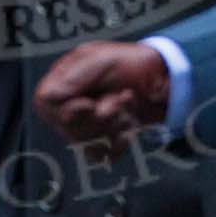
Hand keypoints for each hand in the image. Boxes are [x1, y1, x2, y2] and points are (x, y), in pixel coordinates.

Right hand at [33, 41, 169, 156]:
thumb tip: (47, 98)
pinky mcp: (106, 138)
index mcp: (68, 76)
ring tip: (128, 109)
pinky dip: (120, 143)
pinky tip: (131, 126)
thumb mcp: (102, 61)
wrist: (170, 80)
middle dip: (95, 119)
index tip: (89, 105)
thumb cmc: (137, 63)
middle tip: (118, 103)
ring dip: (111, 128)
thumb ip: (73, 77)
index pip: (46, 101)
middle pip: (65, 127)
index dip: (66, 109)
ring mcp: (90, 120)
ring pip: (84, 143)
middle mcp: (74, 99)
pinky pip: (103, 155)